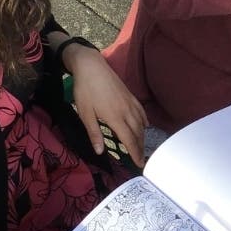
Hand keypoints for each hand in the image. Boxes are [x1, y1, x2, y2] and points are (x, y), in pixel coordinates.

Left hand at [62, 43, 147, 166]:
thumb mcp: (85, 113)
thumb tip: (100, 152)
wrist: (91, 66)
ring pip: (141, 123)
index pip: (129, 139)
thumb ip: (94, 133)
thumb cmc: (85, 90)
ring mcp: (130, 102)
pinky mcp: (130, 95)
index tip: (139, 164)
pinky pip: (141, 111)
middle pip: (137, 133)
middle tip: (142, 159)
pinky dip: (144, 120)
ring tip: (142, 146)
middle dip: (140, 148)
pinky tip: (145, 125)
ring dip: (142, 136)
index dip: (135, 153)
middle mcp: (127, 111)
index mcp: (115, 117)